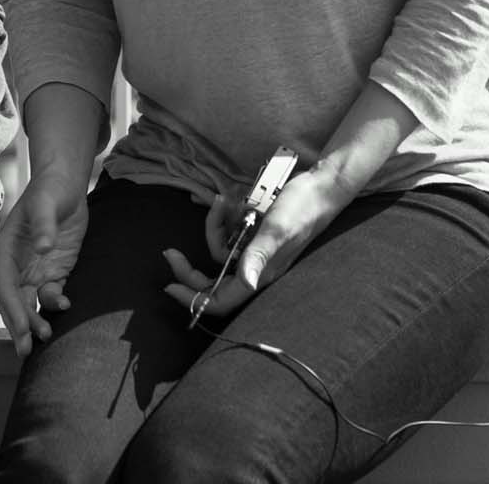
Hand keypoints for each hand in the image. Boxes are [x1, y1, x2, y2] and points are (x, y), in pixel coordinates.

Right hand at [0, 169, 88, 357]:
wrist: (66, 185)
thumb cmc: (50, 190)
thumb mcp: (45, 204)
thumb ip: (44, 225)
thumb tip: (42, 249)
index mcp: (7, 250)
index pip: (7, 286)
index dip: (13, 309)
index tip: (22, 329)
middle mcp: (18, 264)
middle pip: (14, 301)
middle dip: (19, 326)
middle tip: (26, 350)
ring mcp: (36, 269)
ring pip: (31, 303)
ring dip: (35, 321)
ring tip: (46, 337)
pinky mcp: (55, 270)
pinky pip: (51, 294)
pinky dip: (55, 305)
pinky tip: (65, 308)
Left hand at [164, 169, 344, 321]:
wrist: (319, 187)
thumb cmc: (302, 208)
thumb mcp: (277, 229)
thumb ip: (259, 254)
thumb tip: (247, 283)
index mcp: (261, 273)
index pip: (222, 300)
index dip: (195, 300)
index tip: (169, 287)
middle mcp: (255, 267)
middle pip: (213, 280)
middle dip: (190, 268)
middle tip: (170, 252)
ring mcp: (254, 251)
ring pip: (219, 249)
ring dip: (214, 226)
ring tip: (223, 202)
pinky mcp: (253, 235)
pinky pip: (227, 232)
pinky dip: (222, 218)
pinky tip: (227, 199)